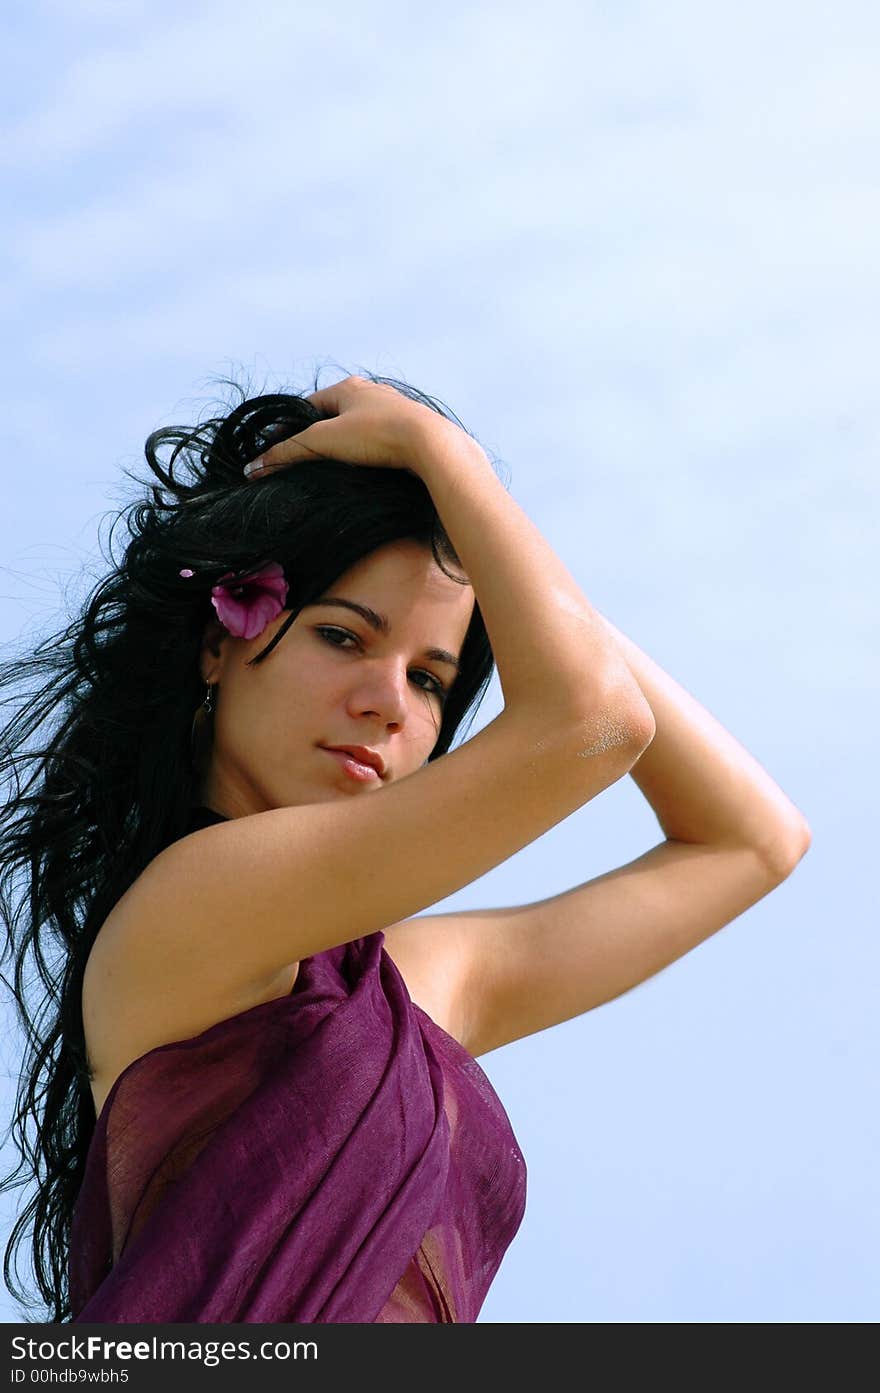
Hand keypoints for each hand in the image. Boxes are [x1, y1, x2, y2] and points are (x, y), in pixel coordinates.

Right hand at [242, 375, 458, 479]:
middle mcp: (371, 393)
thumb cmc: (376, 436)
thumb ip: (287, 453)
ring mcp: (393, 410)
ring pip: (358, 428)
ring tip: (332, 467)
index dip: (290, 427)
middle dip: (317, 436)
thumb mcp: (323, 442)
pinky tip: (365, 468)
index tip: (278, 449)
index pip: (308, 405)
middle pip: (333, 416)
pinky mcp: (409, 430)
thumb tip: (253, 467)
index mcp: (348, 387)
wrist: (430, 445)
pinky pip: (379, 440)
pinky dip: (367, 452)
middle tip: (303, 460)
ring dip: (344, 445)